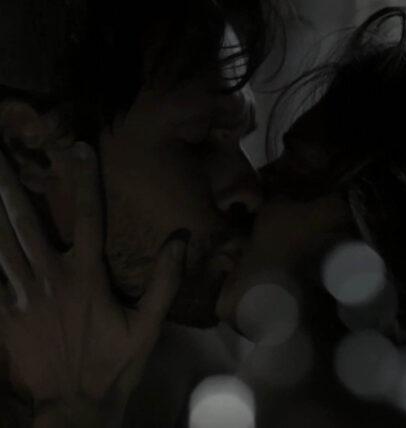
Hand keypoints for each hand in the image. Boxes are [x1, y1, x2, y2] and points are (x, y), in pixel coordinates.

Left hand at [0, 142, 188, 426]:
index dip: (84, 180)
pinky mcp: (4, 315)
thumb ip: (165, 280)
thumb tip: (180, 239)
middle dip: (10, 183)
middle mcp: (51, 277)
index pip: (89, 216)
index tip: (78, 148)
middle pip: (28, 221)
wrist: (74, 406)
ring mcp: (22, 295)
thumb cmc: (115, 363)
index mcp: (87, 276)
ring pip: (1, 243)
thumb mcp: (149, 325)